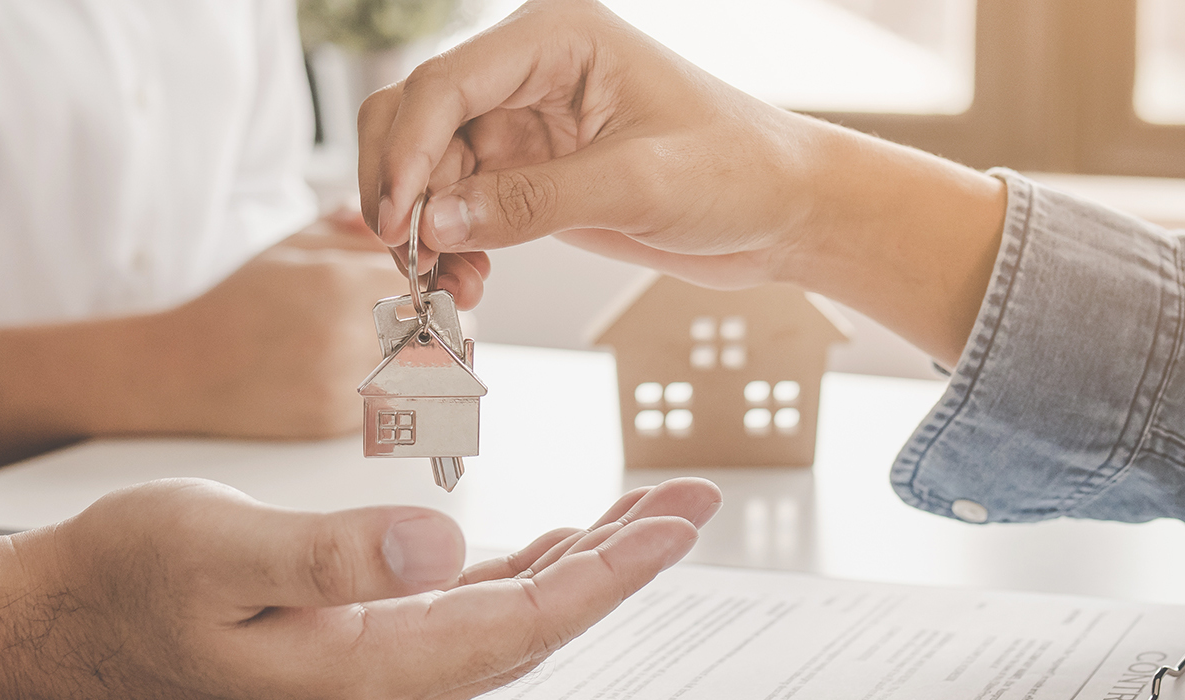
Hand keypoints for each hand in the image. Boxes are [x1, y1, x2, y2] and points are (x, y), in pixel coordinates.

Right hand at [0, 220, 407, 463]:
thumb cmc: (237, 302)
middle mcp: (344, 338)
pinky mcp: (334, 423)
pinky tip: (373, 371)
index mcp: (336, 284)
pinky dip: (395, 386)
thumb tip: (408, 220)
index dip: (440, 282)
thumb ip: (354, 231)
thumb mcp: (293, 245)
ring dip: (425, 358)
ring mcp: (340, 387)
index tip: (435, 281)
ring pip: (423, 373)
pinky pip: (392, 402)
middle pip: (438, 332)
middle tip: (430, 316)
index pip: (430, 283)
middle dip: (441, 323)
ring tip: (406, 344)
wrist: (178, 369)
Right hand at [8, 477, 722, 698]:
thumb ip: (328, 556)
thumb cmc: (125, 581)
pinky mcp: (355, 632)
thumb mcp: (218, 553)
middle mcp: (385, 677)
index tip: (677, 525)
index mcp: (366, 668)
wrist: (62, 619)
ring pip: (510, 615)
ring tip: (647, 514)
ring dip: (582, 563)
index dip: (609, 575)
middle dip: (622, 564)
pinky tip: (552, 544)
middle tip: (693, 503)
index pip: (522, 625)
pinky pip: (466, 607)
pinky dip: (522, 571)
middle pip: (537, 624)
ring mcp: (373, 660)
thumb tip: (441, 546)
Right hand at [357, 0, 1005, 362]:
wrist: (784, 213)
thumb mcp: (639, 184)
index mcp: (555, 38)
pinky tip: (469, 281)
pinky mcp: (528, 176)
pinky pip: (457, 207)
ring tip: (449, 285)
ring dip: (423, 229)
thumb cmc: (738, 171)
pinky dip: (449, 246)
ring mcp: (522, 126)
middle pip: (416, 119)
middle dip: (403, 190)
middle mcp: (527, 73)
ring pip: (427, 170)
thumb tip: (435, 223)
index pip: (446, 86)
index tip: (399, 222)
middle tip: (411, 259)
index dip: (409, 155)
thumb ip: (532, 201)